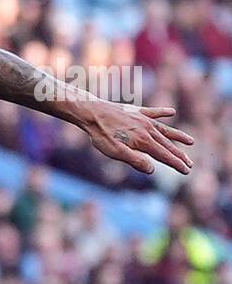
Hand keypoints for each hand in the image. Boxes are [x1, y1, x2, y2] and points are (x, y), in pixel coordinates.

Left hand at [76, 102, 193, 174]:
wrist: (92, 112)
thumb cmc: (102, 134)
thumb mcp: (115, 152)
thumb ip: (135, 160)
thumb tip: (152, 170)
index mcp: (143, 141)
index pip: (164, 155)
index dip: (176, 164)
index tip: (186, 171)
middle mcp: (148, 129)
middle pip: (167, 145)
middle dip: (179, 155)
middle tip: (190, 164)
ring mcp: (143, 119)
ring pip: (165, 129)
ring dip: (178, 136)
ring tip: (191, 141)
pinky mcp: (137, 111)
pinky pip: (154, 112)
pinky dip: (163, 112)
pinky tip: (171, 112)